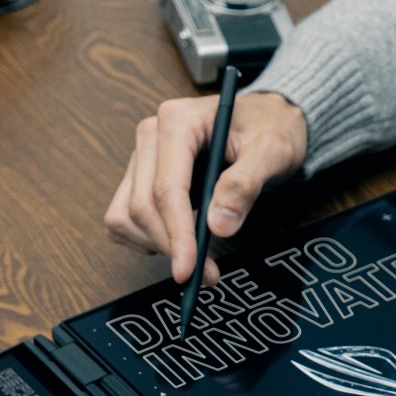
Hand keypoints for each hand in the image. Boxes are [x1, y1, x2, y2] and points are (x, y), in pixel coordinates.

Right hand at [104, 91, 307, 284]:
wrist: (266, 123)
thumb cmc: (269, 129)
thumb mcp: (272, 152)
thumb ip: (245, 185)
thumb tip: (219, 224)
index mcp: (178, 122)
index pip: (166, 188)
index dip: (176, 234)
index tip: (188, 269)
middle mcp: (151, 137)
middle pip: (142, 206)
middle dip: (171, 247)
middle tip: (206, 274)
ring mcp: (141, 158)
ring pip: (125, 217)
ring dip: (156, 245)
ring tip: (195, 253)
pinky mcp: (138, 178)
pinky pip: (123, 219)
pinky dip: (146, 239)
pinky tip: (177, 239)